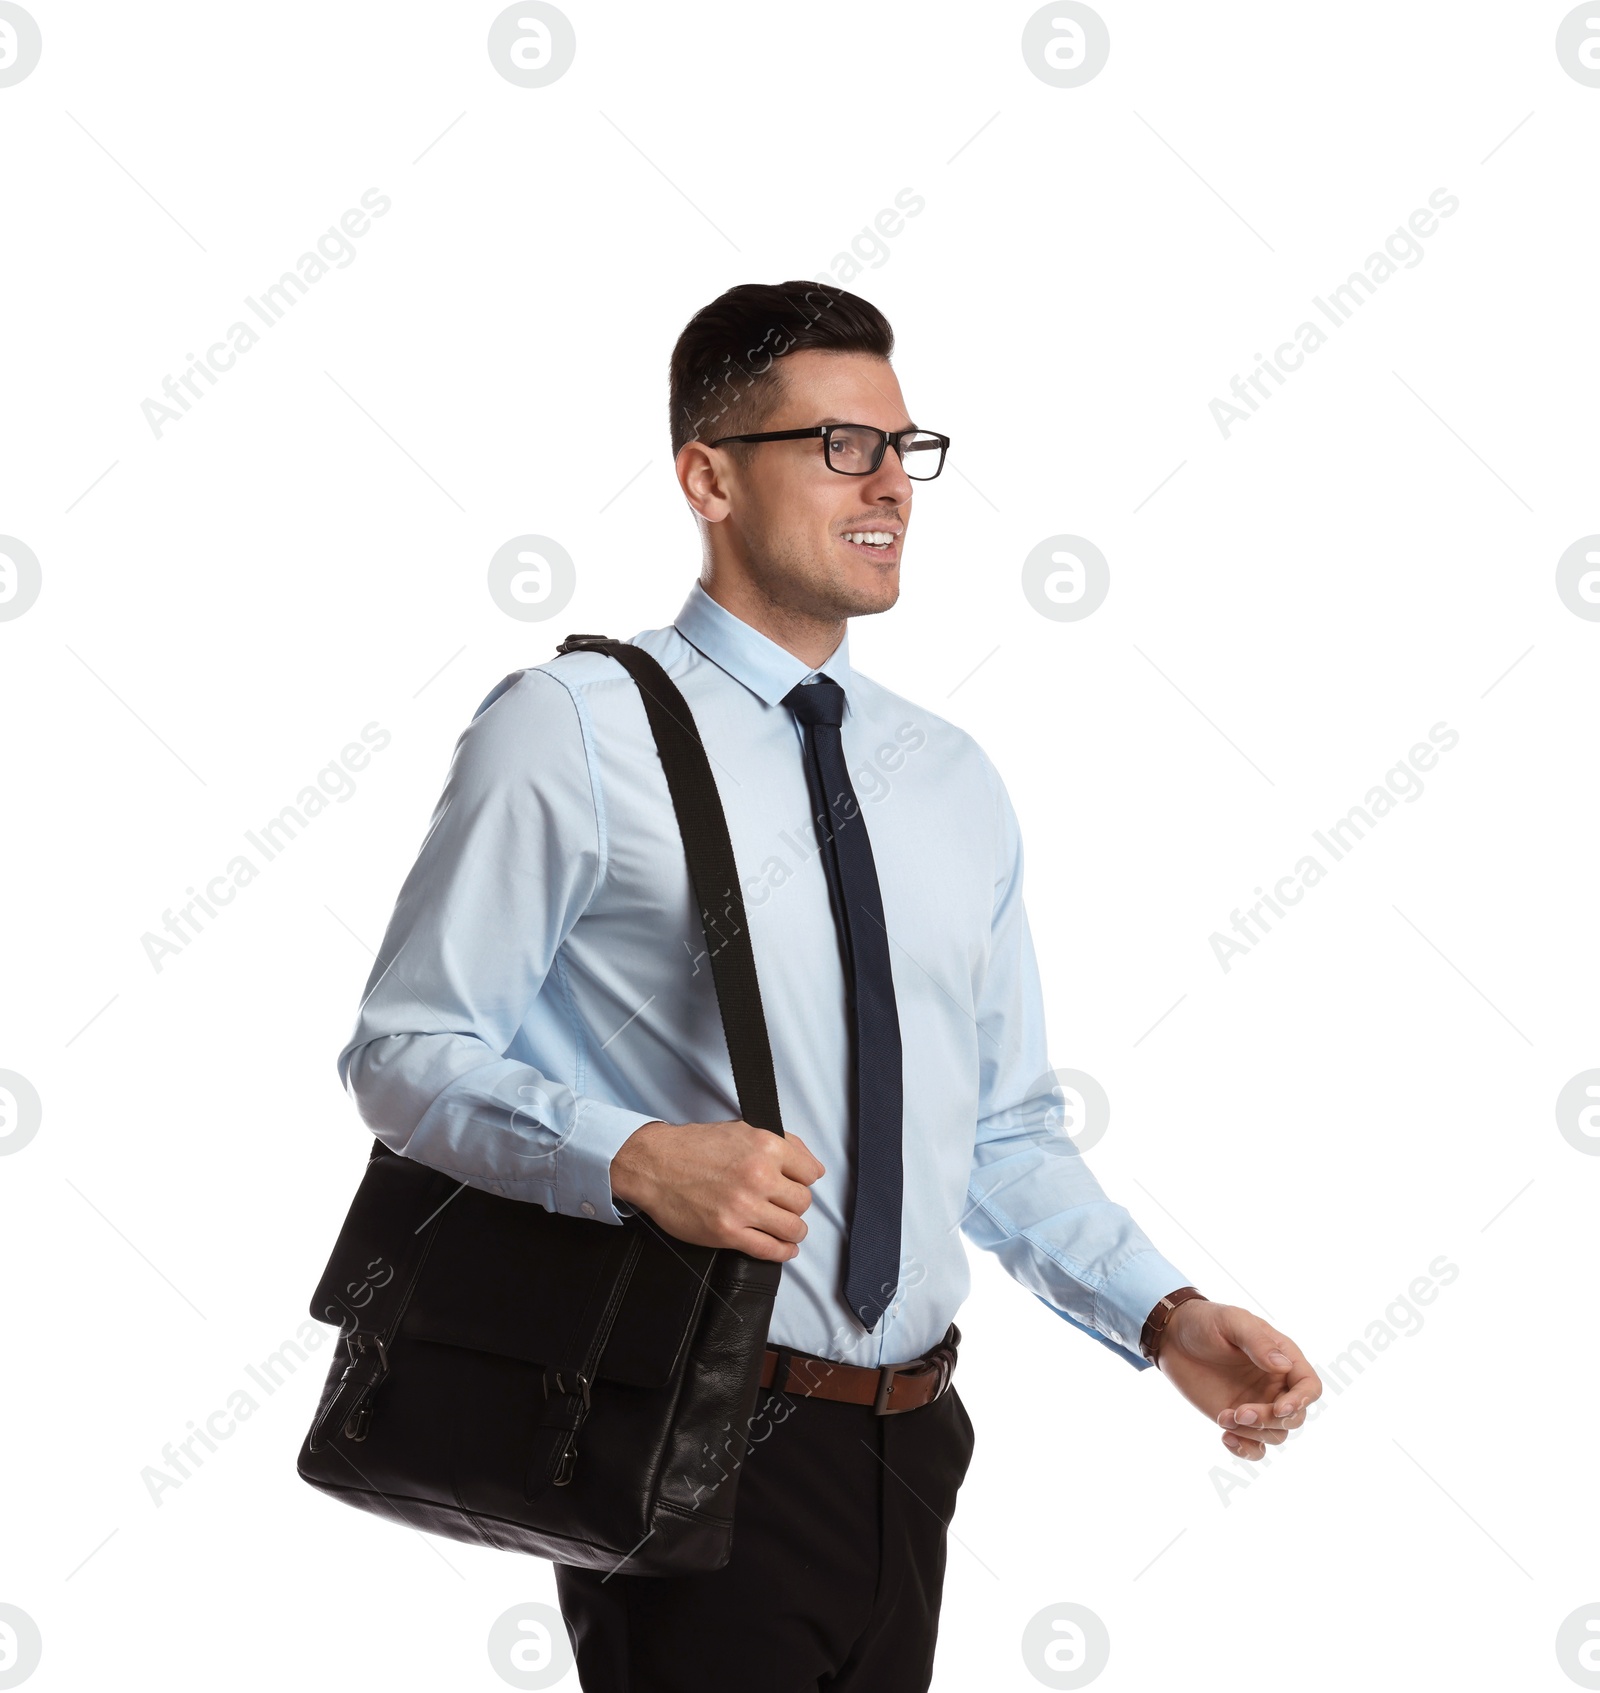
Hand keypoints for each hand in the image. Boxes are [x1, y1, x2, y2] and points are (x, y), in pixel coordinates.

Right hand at [609, 1119, 824, 1261]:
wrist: (654, 1164)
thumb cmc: (694, 1147)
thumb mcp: (742, 1130)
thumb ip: (782, 1144)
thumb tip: (815, 1168)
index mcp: (765, 1146)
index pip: (811, 1173)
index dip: (804, 1180)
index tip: (795, 1185)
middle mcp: (758, 1175)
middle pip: (803, 1202)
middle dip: (796, 1205)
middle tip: (783, 1205)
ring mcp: (743, 1206)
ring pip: (793, 1228)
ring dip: (793, 1230)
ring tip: (785, 1228)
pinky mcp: (728, 1232)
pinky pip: (770, 1249)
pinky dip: (782, 1252)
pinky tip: (782, 1248)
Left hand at [1154, 1300, 1321, 1459]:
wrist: (1172, 1337)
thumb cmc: (1205, 1322)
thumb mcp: (1231, 1321)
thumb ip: (1257, 1341)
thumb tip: (1284, 1366)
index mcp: (1283, 1358)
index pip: (1309, 1386)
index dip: (1302, 1401)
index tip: (1279, 1408)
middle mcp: (1276, 1385)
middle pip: (1294, 1417)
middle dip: (1270, 1420)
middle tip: (1240, 1413)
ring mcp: (1258, 1404)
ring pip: (1276, 1435)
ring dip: (1253, 1433)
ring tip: (1223, 1418)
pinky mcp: (1238, 1419)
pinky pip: (1256, 1447)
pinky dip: (1247, 1451)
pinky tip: (1226, 1438)